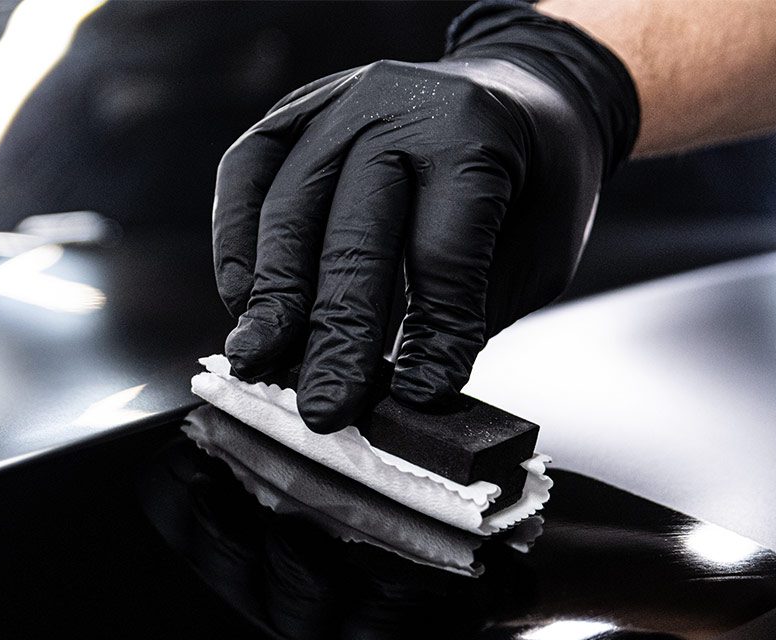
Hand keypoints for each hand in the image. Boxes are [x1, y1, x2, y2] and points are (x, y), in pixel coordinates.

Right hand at [213, 0, 636, 433]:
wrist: (524, 94)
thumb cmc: (536, 186)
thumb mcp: (538, 251)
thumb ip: (472, 312)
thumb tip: (408, 392)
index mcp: (474, 136)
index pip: (443, 251)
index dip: (433, 331)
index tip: (419, 396)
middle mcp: (397, 107)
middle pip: (355, 235)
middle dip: (336, 334)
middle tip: (324, 409)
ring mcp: (339, 101)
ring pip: (290, 206)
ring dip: (272, 296)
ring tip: (258, 362)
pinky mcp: (297, 111)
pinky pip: (247, 172)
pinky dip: (237, 241)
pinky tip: (242, 301)